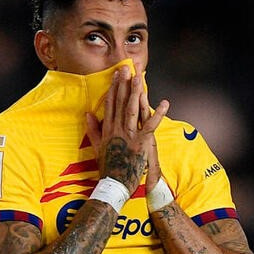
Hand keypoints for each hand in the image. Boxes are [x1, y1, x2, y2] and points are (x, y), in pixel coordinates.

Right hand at [86, 66, 168, 193]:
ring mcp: (129, 135)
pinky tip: (165, 103)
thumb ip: (93, 130)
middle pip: (120, 102)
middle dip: (123, 84)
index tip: (116, 75)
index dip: (114, 88)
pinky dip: (159, 114)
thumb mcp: (97, 147)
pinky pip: (151, 125)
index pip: (111, 104)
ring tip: (139, 78)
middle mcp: (117, 129)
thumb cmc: (107, 168)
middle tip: (126, 68)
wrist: (114, 184)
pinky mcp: (140, 142)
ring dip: (136, 92)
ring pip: (133, 109)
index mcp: (108, 129)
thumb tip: (88, 114)